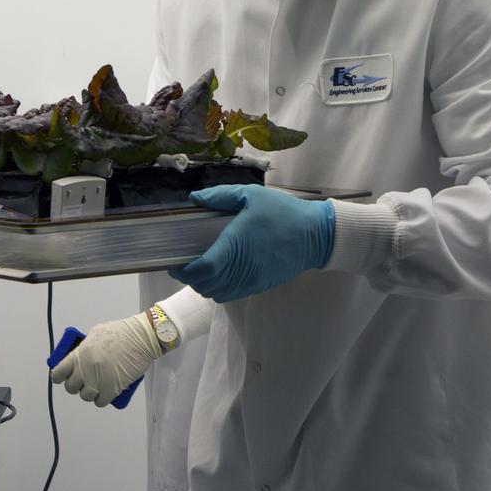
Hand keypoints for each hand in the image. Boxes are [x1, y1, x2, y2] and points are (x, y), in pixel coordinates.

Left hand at [49, 312, 162, 407]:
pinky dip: (102, 399)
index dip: (59, 376)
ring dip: (90, 393)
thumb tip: (77, 359)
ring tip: (97, 386)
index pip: (58, 372)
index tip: (63, 377)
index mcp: (80, 353)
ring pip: (85, 396)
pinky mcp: (113, 388)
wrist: (143, 338)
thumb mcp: (96, 333)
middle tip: (83, 380)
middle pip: (71, 387)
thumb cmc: (122, 332)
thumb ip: (84, 347)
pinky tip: (105, 392)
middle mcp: (87, 368)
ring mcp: (99, 380)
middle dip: (76, 385)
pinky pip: (100, 401)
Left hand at [169, 184, 334, 302]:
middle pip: (206, 286)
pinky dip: (220, 289)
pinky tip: (221, 274)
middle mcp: (241, 268)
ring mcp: (251, 280)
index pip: (202, 270)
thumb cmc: (282, 212)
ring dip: (205, 285)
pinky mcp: (260, 285)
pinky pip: (232, 295)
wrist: (316, 235)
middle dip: (191, 278)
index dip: (184, 272)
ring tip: (202, 269)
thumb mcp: (250, 194)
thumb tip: (194, 198)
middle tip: (185, 264)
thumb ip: (219, 196)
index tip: (175, 264)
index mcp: (235, 246)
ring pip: (218, 294)